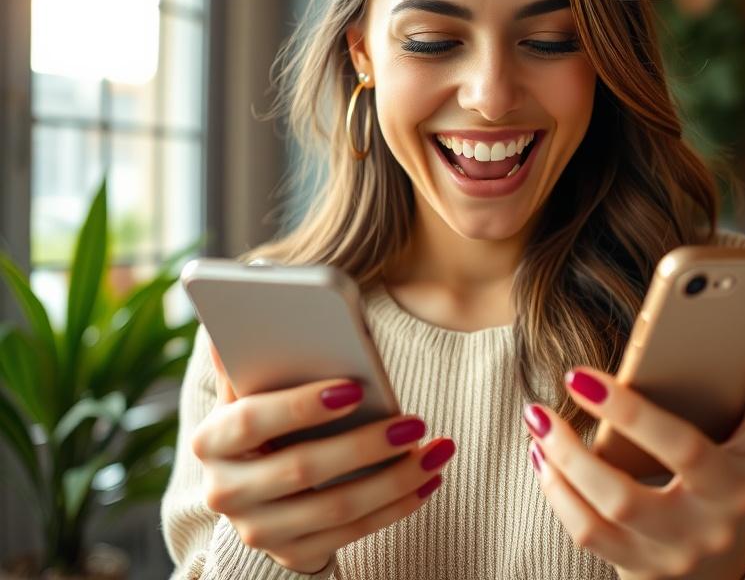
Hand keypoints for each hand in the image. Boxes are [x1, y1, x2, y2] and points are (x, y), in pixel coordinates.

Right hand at [191, 342, 454, 573]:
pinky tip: (429, 480)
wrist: (262, 494)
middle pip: (301, 469)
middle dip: (364, 445)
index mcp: (212, 440)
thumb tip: (253, 288)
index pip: (250, 419)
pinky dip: (396, 505)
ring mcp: (258, 529)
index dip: (300, 405)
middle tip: (415, 422)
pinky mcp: (292, 553)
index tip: (354, 389)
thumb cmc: (270, 421)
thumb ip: (259, 355)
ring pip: (336, 508)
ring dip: (394, 479)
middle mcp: (225, 491)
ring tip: (436, 451)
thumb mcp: (256, 390)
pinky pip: (352, 533)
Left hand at [522, 318, 744, 579]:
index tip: (581, 376)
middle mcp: (701, 530)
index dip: (632, 413)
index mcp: (736, 489)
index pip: (683, 450)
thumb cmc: (738, 484)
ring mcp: (665, 556)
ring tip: (537, 424)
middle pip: (626, 498)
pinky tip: (543, 459)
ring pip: (597, 521)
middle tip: (538, 407)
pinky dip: (557, 495)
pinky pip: (585, 536)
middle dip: (574, 452)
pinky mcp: (634, 569)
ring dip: (558, 470)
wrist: (726, 565)